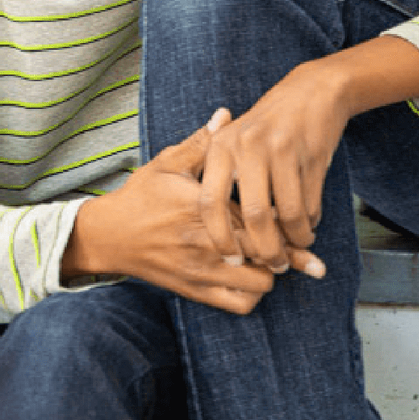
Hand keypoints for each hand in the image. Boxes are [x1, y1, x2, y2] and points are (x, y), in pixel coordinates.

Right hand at [66, 121, 313, 314]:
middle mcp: (205, 242)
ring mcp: (200, 270)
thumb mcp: (167, 164)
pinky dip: (253, 296)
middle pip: (266, 253)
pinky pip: (239, 304)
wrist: (108, 237)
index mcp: (201, 207)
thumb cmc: (141, 197)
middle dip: (292, 253)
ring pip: (259, 283)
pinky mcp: (194, 291)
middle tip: (310, 253)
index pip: (256, 217)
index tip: (301, 219)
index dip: (284, 220)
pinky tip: (253, 280)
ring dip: (271, 273)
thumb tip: (226, 115)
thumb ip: (201, 143)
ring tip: (274, 260)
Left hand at [194, 74, 354, 271]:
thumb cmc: (267, 125)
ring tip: (296, 247)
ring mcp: (282, 151)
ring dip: (295, 240)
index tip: (231, 261)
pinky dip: (310, 223)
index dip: (220, 238)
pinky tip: (308, 226)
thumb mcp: (232, 139)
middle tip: (273, 265)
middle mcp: (248, 148)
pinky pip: (310, 204)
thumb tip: (217, 231)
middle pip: (254, 216)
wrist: (312, 92)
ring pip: (288, 214)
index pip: (211, 202)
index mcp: (221, 147)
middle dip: (265, 249)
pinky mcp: (311, 156)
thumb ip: (219, 176)